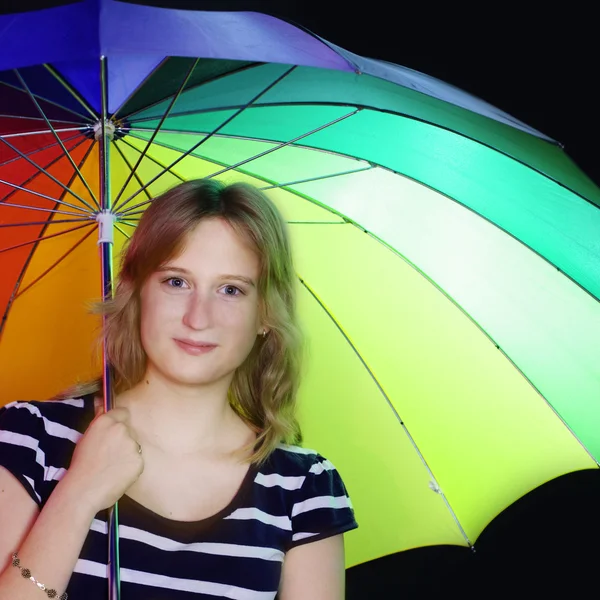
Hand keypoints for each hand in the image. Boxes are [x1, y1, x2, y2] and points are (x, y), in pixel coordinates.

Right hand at [62, 398, 143, 513]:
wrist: (83, 490)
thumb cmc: (80, 465)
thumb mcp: (85, 438)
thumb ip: (98, 421)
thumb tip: (102, 403)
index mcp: (106, 422)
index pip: (122, 412)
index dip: (119, 421)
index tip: (115, 431)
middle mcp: (121, 429)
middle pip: (129, 429)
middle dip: (123, 439)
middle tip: (110, 454)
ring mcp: (132, 445)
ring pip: (134, 445)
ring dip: (127, 452)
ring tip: (112, 467)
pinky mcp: (139, 460)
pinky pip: (137, 460)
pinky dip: (131, 466)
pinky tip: (118, 474)